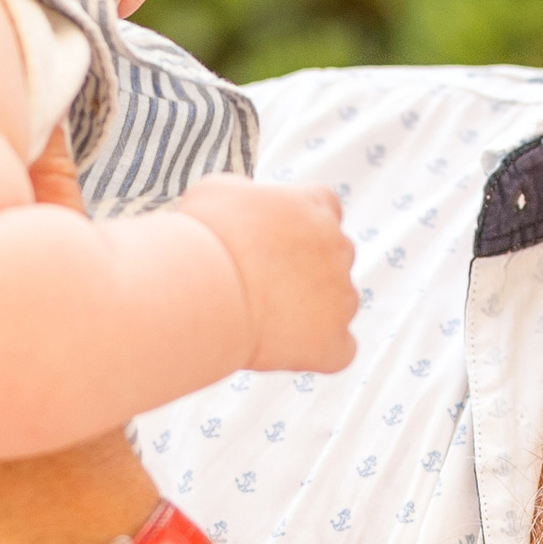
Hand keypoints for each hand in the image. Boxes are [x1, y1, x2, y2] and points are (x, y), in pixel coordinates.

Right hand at [174, 177, 356, 372]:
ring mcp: (341, 297)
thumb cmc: (204, 237)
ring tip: (264, 319)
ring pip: (339, 303)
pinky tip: (285, 350)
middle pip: (335, 256)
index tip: (274, 240)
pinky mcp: (332, 342)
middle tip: (263, 282)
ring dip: (312, 310)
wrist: (202, 288)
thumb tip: (244, 206)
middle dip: (308, 268)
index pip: (324, 207)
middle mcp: (338, 247)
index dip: (300, 227)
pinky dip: (319, 351)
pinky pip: (340, 350)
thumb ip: (248, 196)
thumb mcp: (218, 192)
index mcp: (315, 205)